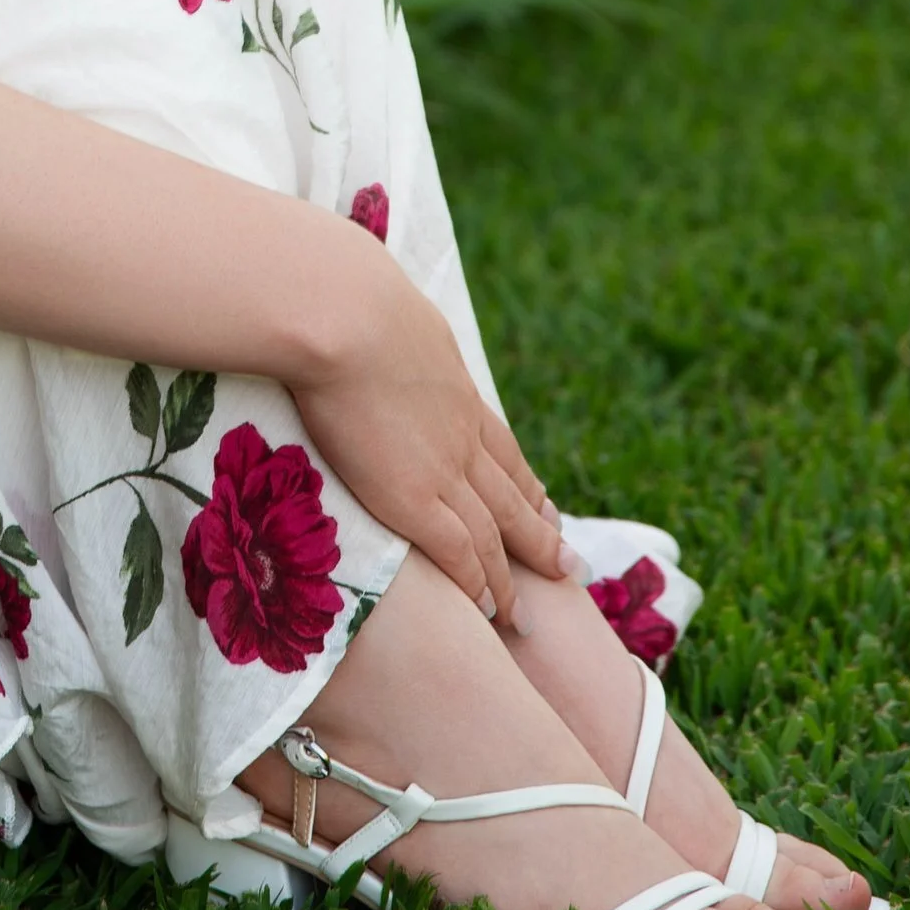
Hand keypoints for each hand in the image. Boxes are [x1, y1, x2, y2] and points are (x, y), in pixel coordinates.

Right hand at [289, 237, 566, 620]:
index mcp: (456, 390)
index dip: (525, 482)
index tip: (544, 506)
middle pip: (512, 496)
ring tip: (523, 611)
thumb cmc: (346, 298)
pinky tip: (487, 608)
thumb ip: (391, 330)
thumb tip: (373, 313)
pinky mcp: (413, 496)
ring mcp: (443, 467)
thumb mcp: (388, 310)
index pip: (501, 448)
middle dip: (540, 535)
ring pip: (494, 532)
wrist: (343, 313)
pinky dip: (478, 582)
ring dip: (513, 574)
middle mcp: (462, 434)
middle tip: (567, 567)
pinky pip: (458, 552)